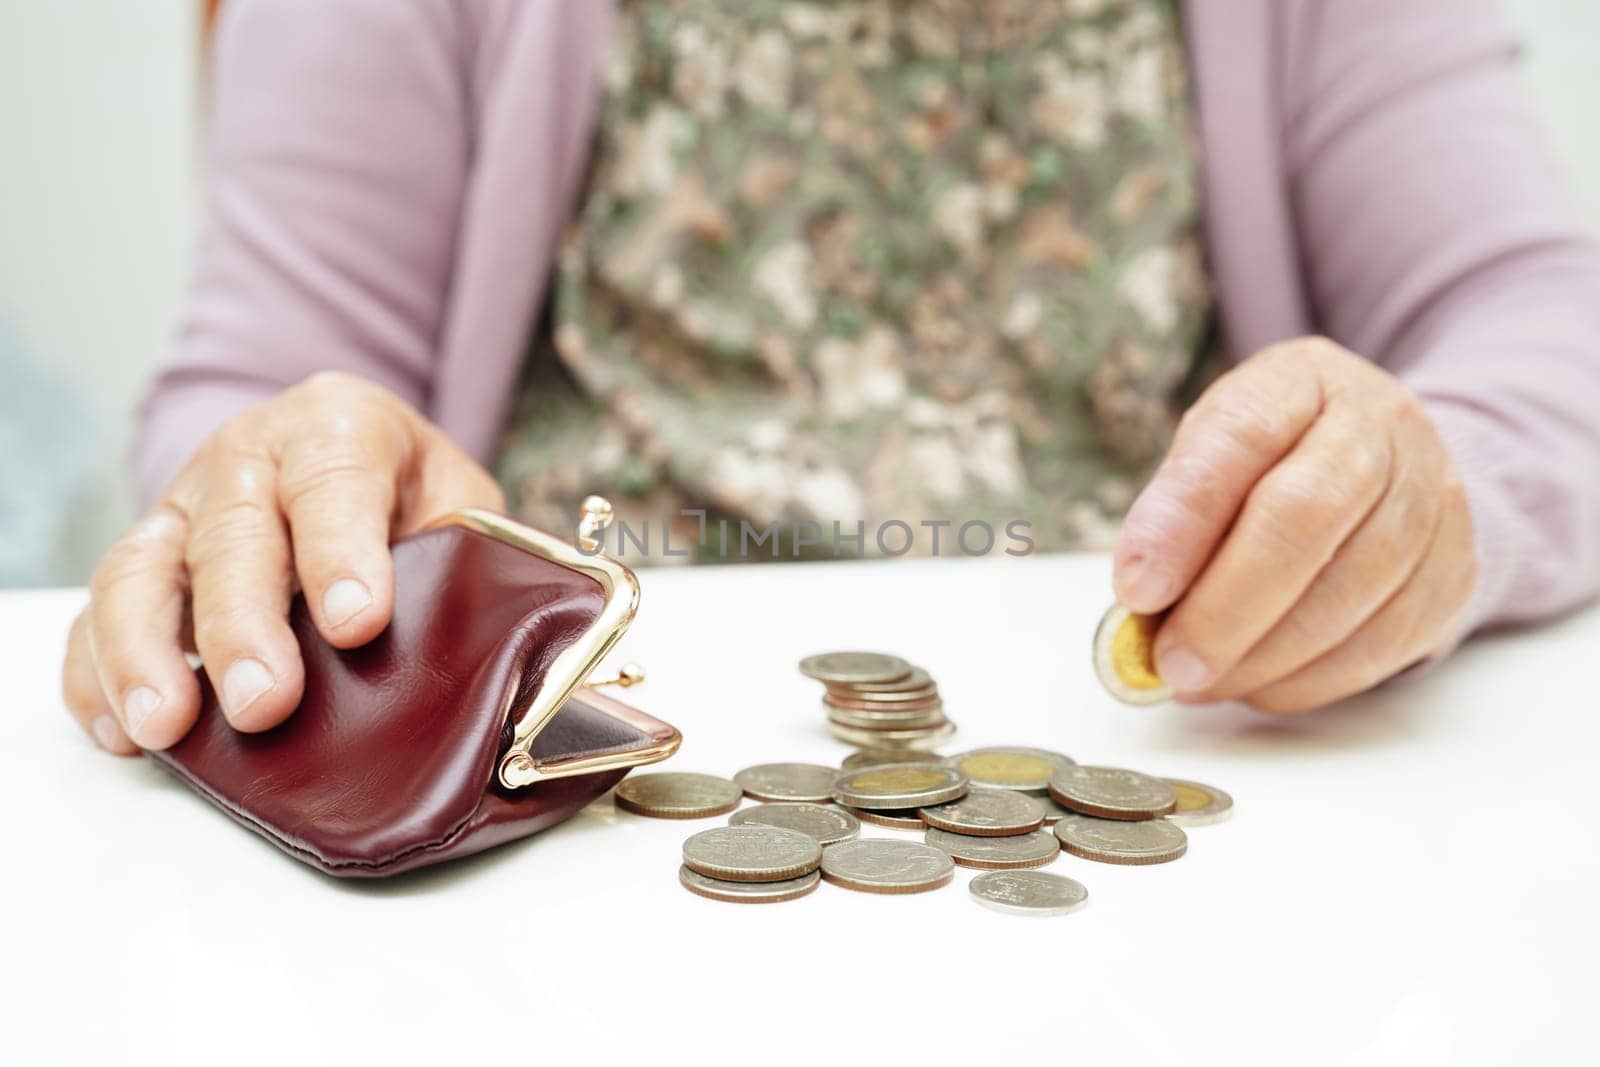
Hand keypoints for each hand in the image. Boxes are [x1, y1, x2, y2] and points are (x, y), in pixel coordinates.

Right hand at [61, 372, 504, 752]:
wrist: (343, 457)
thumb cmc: (408, 492)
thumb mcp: (459, 500)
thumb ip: (471, 555)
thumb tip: (500, 644)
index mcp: (337, 426)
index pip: (335, 482)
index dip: (342, 553)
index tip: (358, 624)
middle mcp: (248, 458)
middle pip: (232, 536)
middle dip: (243, 624)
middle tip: (264, 702)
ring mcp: (183, 510)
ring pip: (140, 572)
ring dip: (146, 654)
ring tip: (167, 727)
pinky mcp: (144, 563)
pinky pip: (98, 616)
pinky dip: (96, 674)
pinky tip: (122, 729)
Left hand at [1111, 337, 1476, 712]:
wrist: (1390, 465)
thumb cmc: (1273, 461)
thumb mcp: (1214, 450)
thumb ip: (1176, 507)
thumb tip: (1142, 594)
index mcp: (1301, 382)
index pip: (1240, 438)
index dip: (1183, 518)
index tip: (1135, 588)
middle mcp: (1381, 428)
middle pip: (1304, 519)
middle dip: (1224, 607)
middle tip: (1168, 662)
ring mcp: (1432, 500)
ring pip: (1348, 594)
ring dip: (1258, 658)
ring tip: (1196, 682)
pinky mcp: (1453, 574)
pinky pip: (1379, 647)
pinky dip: (1303, 682)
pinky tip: (1252, 686)